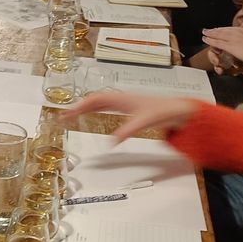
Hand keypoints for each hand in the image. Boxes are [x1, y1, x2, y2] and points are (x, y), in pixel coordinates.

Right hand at [62, 91, 197, 143]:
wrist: (178, 110)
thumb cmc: (162, 112)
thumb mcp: (143, 122)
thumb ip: (126, 132)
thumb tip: (109, 143)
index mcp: (121, 99)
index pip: (94, 100)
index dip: (79, 106)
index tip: (67, 114)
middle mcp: (120, 98)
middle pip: (94, 100)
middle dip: (78, 107)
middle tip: (63, 116)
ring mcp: (124, 103)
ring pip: (99, 103)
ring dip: (85, 108)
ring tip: (73, 116)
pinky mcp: (129, 109)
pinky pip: (107, 107)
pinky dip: (96, 110)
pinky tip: (93, 116)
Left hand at [202, 26, 242, 71]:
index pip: (232, 29)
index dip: (224, 29)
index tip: (219, 29)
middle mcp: (239, 32)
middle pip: (224, 30)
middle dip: (215, 30)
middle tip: (207, 30)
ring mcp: (234, 39)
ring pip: (219, 35)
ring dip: (210, 34)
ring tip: (204, 34)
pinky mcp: (230, 46)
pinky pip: (218, 43)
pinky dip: (211, 41)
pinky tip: (205, 40)